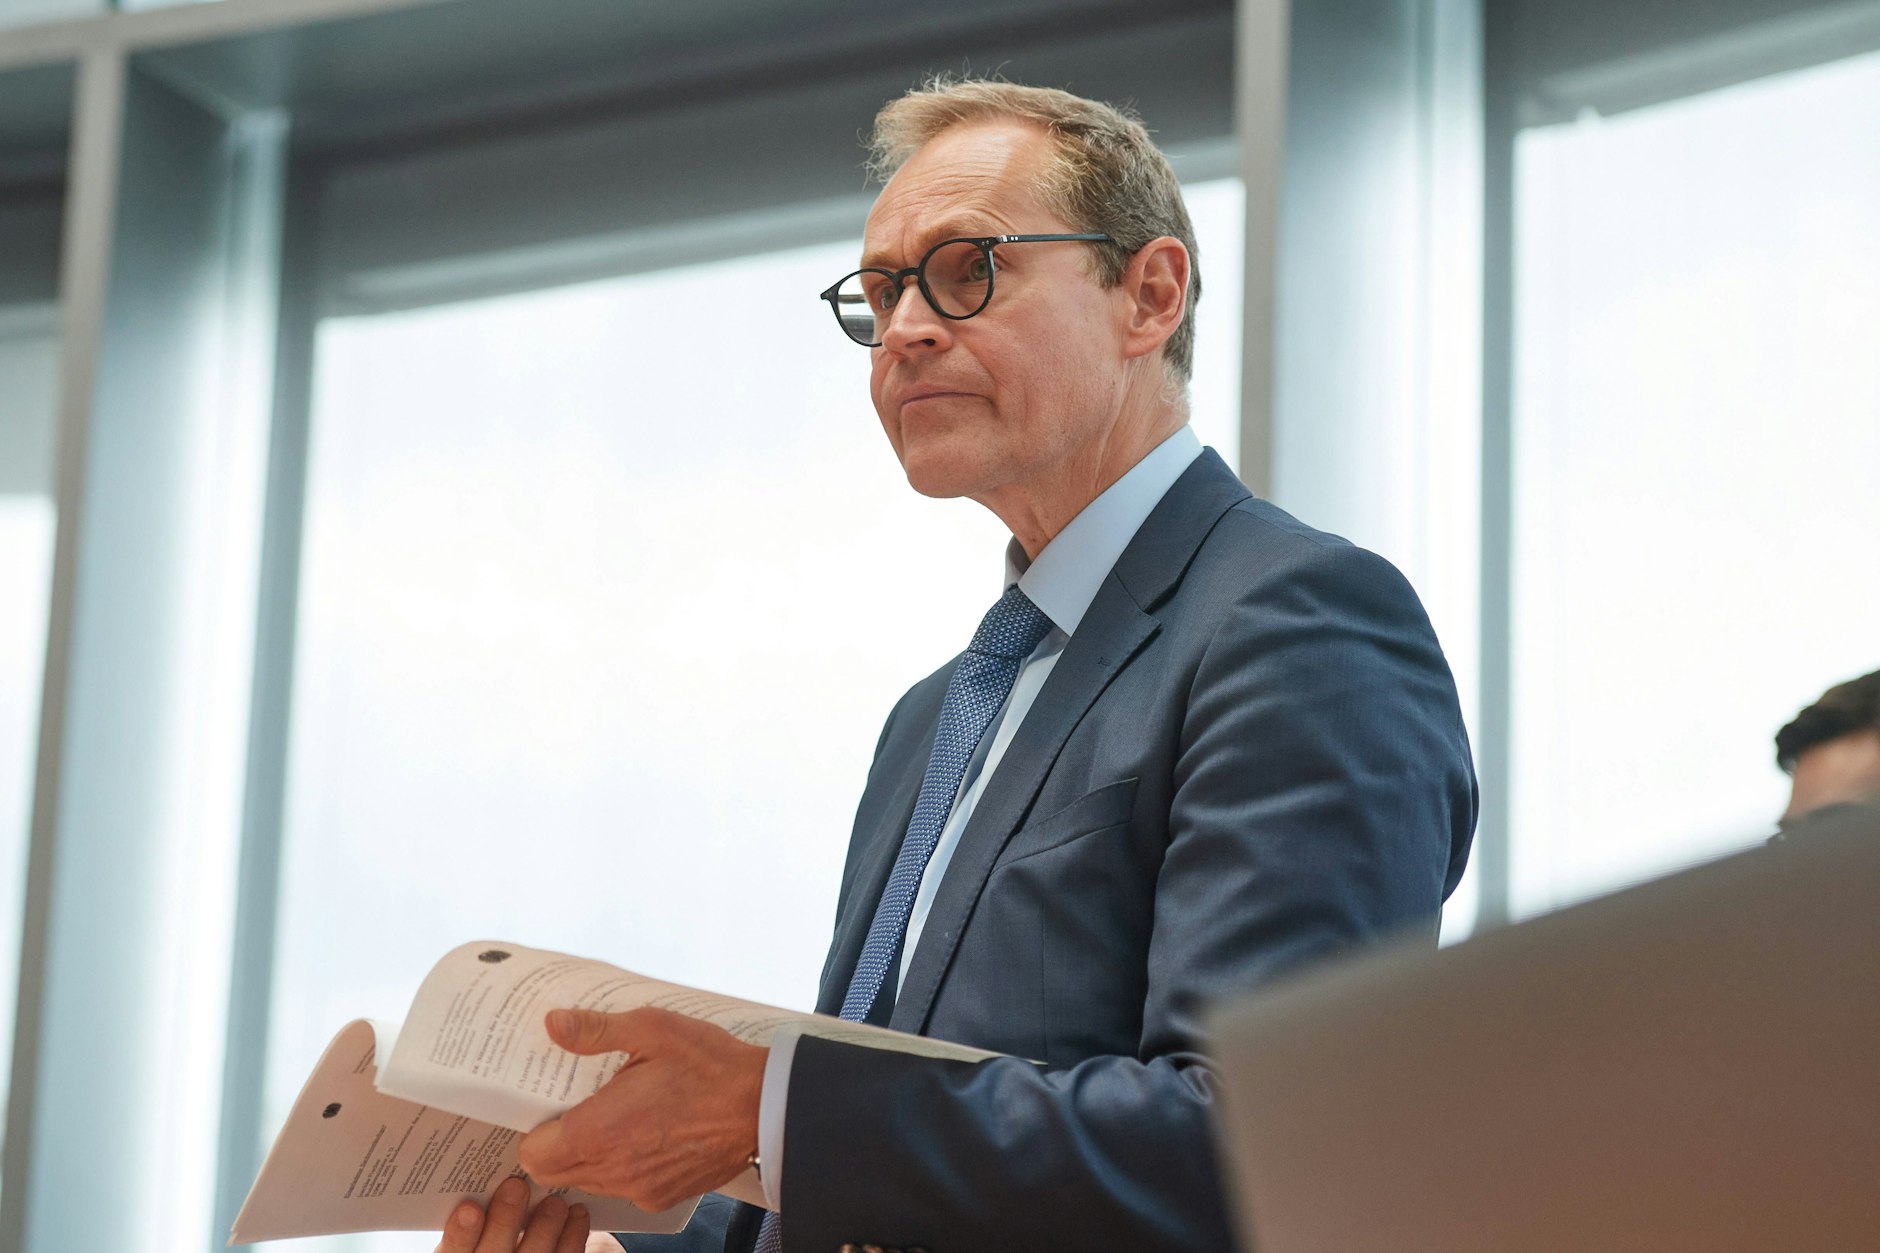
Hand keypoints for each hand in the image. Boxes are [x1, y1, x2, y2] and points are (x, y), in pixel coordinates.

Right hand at [435, 1175, 588, 1252]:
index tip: (469, 1208)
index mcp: (465, 1252)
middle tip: (516, 1186)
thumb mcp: (481, 1219)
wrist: (530, 1244)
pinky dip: (573, 1235)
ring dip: (544, 1227)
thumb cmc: (501, 1224)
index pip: (455, 1250)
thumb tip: (502, 1156)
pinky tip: (578, 1212)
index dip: (461, 1232)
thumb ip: (482, 1198)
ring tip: (555, 1201)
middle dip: (505, 1220)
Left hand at [519, 1006, 765, 1212]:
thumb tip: (554, 1023)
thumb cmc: (711, 1066)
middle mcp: (615, 1169)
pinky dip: (623, 1167)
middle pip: (555, 1173)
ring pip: (589, 1182)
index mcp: (601, 1131)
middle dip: (555, 1145)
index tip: (548, 1106)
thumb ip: (596, 1031)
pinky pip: (624, 1187)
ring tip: (615, 1117)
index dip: (534, 1130)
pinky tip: (646, 1134)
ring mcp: (641, 1188)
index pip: (534, 1154)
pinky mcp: (664, 1196)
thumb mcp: (652, 1030)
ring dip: (589, 1156)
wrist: (765, 1105)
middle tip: (576, 1109)